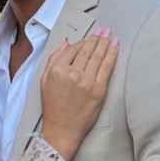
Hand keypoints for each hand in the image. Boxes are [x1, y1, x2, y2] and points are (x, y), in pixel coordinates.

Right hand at [40, 28, 118, 160]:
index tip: (89, 37)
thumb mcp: (44, 80)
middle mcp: (73, 73)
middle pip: (87, 50)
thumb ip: (54, 59)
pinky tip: (115, 47)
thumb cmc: (52, 107)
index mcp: (58, 70)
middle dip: (96, 38)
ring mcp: (87, 81)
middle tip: (103, 30)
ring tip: (109, 34)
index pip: (73, 49)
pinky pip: (107, 67)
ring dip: (105, 43)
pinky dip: (112, 55)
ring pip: (98, 56)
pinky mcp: (99, 90)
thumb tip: (66, 44)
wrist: (62, 130)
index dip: (83, 42)